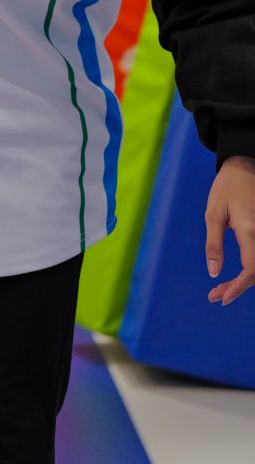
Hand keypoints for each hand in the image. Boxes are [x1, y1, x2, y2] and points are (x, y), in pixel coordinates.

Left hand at [205, 154, 254, 304]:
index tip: (222, 297)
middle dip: (238, 288)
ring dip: (243, 282)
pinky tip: (235, 278)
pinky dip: (250, 272)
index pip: (252, 269)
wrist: (244, 167)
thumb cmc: (226, 188)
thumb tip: (214, 272)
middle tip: (214, 296)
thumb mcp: (213, 214)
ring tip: (219, 289)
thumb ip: (214, 244)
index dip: (239, 287)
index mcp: (251, 231)